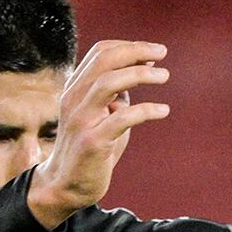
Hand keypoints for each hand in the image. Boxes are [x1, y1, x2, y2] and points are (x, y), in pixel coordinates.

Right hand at [26, 41, 169, 228]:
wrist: (66, 184)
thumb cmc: (92, 147)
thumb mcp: (105, 114)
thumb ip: (120, 93)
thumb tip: (144, 68)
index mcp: (76, 88)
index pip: (100, 53)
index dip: (128, 47)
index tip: (153, 51)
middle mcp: (75, 98)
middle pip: (104, 61)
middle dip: (136, 51)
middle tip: (162, 53)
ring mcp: (82, 118)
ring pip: (108, 83)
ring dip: (140, 75)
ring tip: (164, 76)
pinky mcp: (93, 140)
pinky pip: (121, 118)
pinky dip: (146, 110)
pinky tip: (164, 110)